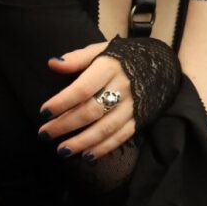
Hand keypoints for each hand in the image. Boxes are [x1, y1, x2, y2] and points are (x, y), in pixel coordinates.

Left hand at [40, 42, 133, 159]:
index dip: (62, 101)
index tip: (44, 112)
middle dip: (65, 125)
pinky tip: (87, 155)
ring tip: (62, 150)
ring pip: (105, 128)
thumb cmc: (124, 58)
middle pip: (90, 111)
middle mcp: (122, 87)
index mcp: (110, 67)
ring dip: (82, 142)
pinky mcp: (141, 118)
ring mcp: (133, 105)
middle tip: (44, 134)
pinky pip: (121, 136)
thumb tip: (52, 64)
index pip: (83, 88)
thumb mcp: (102, 50)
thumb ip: (78, 58)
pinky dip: (104, 148)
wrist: (163, 64)